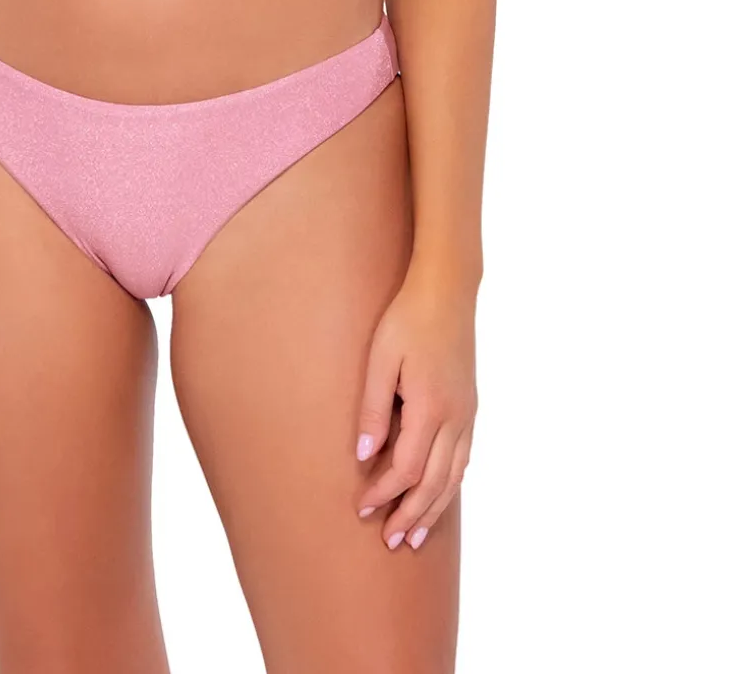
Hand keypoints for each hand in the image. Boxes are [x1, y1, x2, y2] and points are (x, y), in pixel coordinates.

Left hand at [354, 270, 476, 549]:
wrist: (447, 292)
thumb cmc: (406, 320)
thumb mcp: (380, 359)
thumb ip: (372, 409)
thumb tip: (363, 456)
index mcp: (429, 407)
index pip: (406, 468)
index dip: (384, 493)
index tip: (362, 509)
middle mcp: (455, 417)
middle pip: (434, 482)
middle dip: (411, 514)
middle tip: (391, 541)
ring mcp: (467, 413)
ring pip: (454, 476)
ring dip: (435, 508)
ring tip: (417, 535)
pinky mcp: (470, 406)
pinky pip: (464, 457)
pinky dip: (451, 484)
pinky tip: (441, 494)